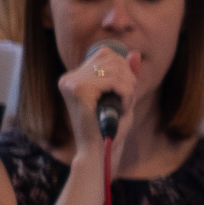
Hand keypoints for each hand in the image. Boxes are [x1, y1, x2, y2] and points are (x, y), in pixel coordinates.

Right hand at [57, 41, 137, 155]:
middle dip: (128, 78)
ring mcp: (71, 83)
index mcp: (74, 77)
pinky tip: (121, 109)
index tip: (125, 92)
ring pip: (115, 69)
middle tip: (125, 101)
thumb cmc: (111, 127)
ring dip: (128, 89)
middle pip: (112, 58)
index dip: (124, 70)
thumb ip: (127, 74)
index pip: (106, 54)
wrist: (100, 152)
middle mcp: (69, 78)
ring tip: (122, 107)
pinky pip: (115, 81)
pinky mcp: (78, 90)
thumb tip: (135, 52)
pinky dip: (127, 94)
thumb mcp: (123, 95)